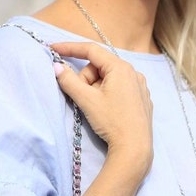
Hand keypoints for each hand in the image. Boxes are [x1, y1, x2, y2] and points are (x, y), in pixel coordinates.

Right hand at [51, 41, 153, 179]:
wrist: (135, 148)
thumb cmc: (112, 121)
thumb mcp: (87, 100)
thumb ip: (69, 81)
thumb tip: (56, 67)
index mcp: (120, 67)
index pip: (91, 50)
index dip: (70, 48)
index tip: (53, 49)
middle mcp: (133, 72)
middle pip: (100, 67)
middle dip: (86, 79)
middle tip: (83, 97)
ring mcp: (140, 86)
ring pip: (109, 79)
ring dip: (96, 88)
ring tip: (96, 107)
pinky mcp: (141, 100)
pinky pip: (119, 89)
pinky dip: (108, 95)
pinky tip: (108, 111)